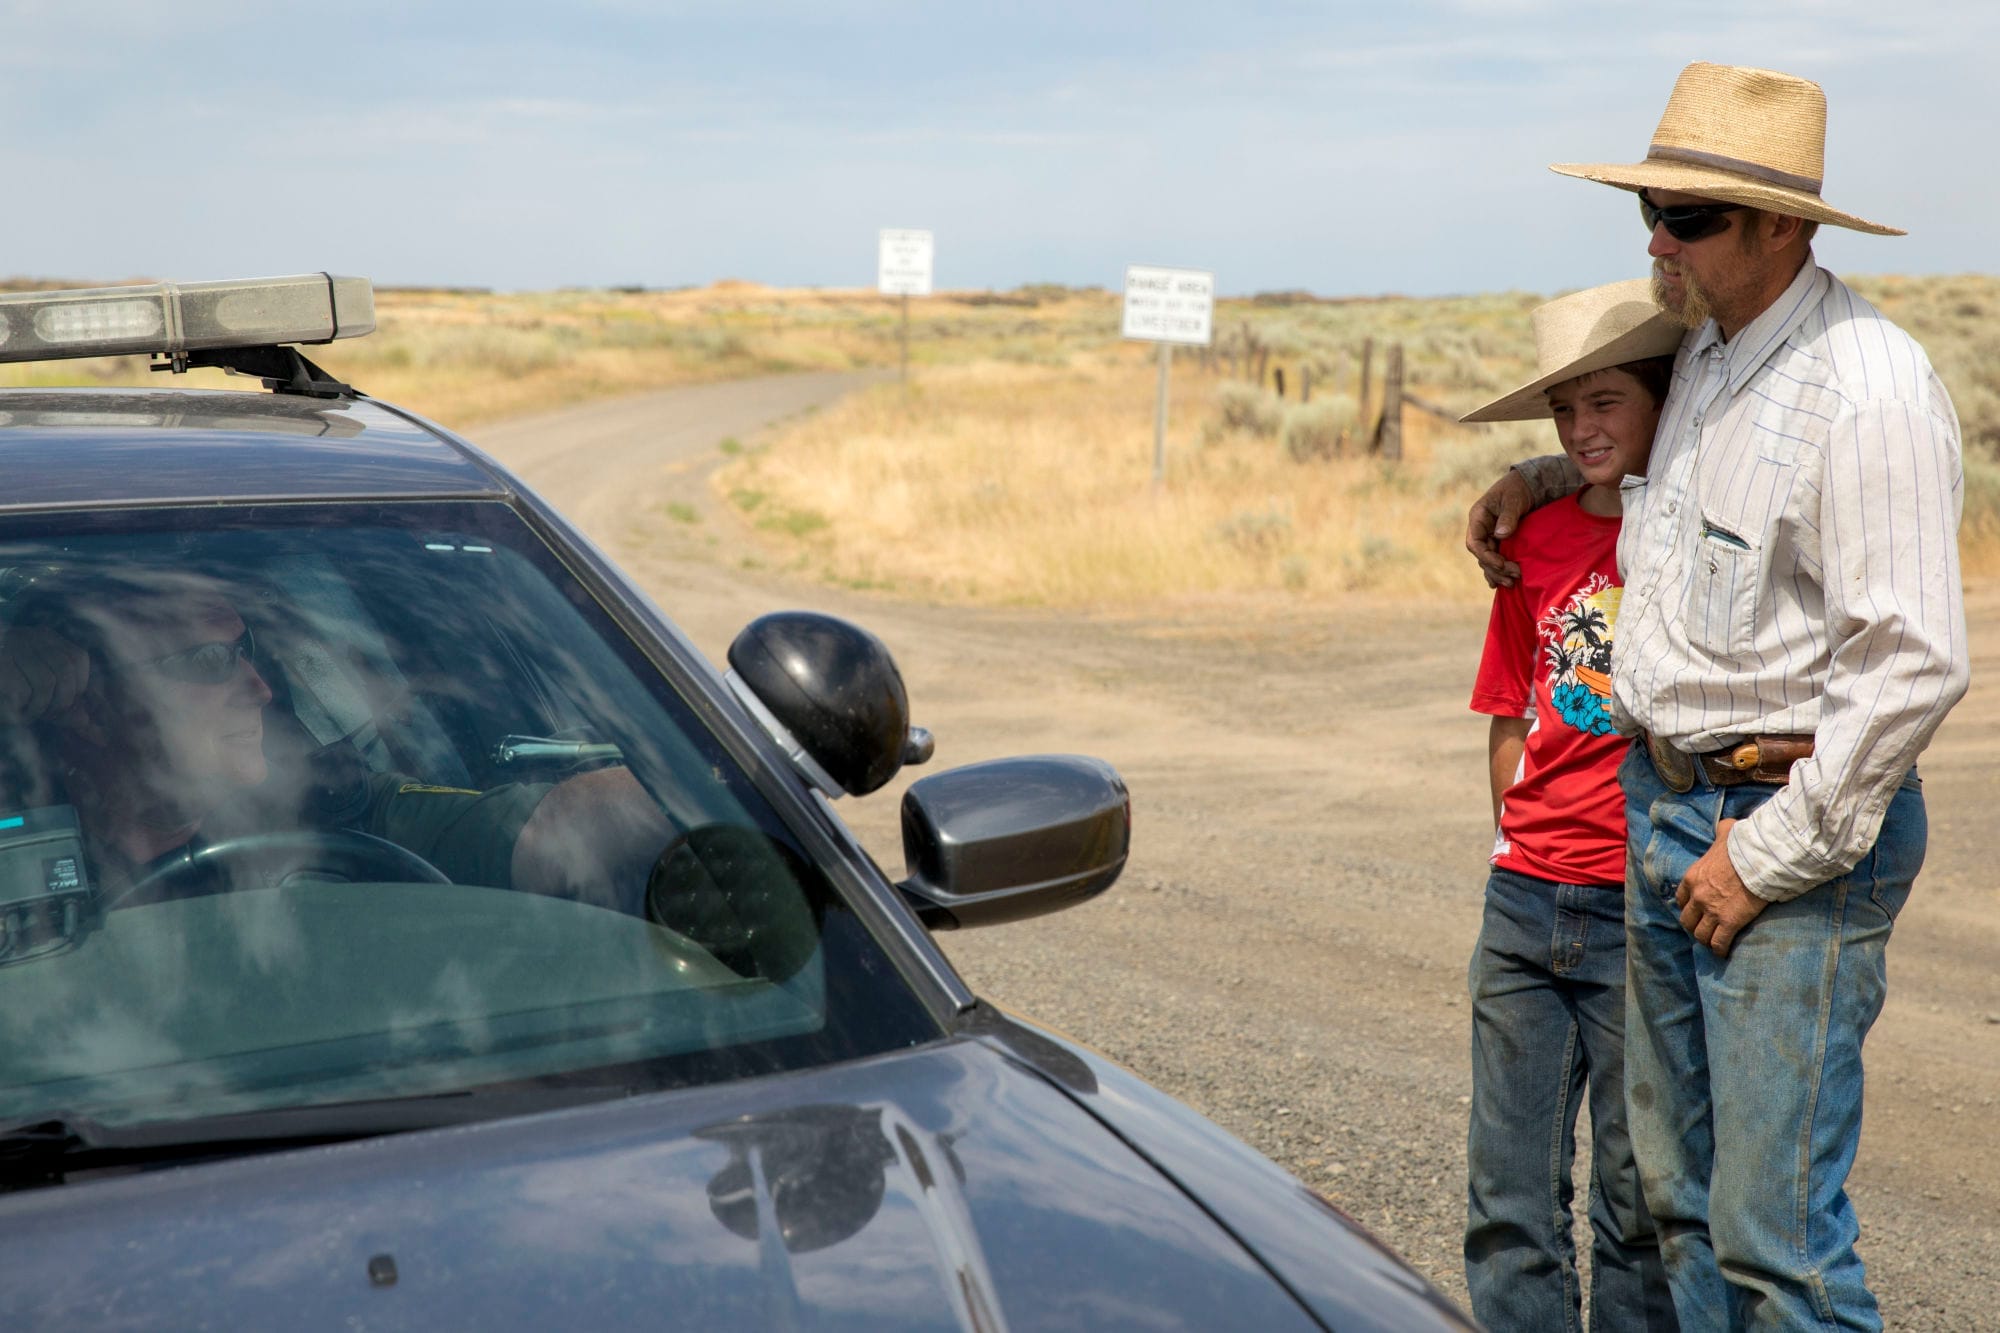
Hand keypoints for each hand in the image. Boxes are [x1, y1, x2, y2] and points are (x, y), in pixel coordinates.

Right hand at [0, 625, 88, 722]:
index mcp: (42, 637)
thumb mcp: (38, 699)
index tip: (61, 703)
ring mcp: (8, 645)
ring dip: (39, 708)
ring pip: (46, 682)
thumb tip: (88, 724)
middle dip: (61, 701)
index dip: (77, 685)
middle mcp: (27, 635)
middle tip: (45, 714)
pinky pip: (22, 691)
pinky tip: (13, 712)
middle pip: (65, 670)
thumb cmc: (6, 694)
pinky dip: (22, 710)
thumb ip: (63, 709)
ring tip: (26, 713)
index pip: (77, 657)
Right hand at [1466, 469, 1531, 587]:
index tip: (1501, 564)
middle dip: (1496, 568)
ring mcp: (1490, 536)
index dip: (1486, 556)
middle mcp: (1481, 529)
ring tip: (1512, 584)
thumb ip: (1508, 516)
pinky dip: (1498, 571)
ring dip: (1498, 573)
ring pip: (1488, 560)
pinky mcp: (1500, 541)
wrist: (1529, 484)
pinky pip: (1496, 559)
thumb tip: (1500, 535)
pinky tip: (1503, 583)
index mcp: (1478, 517)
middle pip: (1482, 555)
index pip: (1474, 543)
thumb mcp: (1514, 499)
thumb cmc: (1519, 488)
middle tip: (1515, 576)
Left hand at [1675, 818, 1768, 956]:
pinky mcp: (1728, 923)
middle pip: (1687, 919)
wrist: (1759, 861)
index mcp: (1693, 877)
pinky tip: (1723, 953)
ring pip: (1700, 934)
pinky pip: (1718, 942)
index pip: (1681, 898)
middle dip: (1693, 925)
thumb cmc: (1742, 845)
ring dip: (1705, 939)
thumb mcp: (1726, 832)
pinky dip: (1719, 950)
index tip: (1695, 909)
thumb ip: (1721, 831)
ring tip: (1712, 942)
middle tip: (1702, 928)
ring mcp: (1711, 911)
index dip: (1688, 905)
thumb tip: (1725, 826)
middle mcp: (1697, 896)